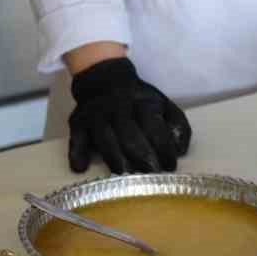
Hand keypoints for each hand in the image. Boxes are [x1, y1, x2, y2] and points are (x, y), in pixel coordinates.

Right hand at [67, 57, 191, 173]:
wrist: (103, 79)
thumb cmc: (139, 101)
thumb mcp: (163, 105)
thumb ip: (178, 125)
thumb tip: (180, 150)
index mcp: (142, 103)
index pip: (154, 128)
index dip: (164, 149)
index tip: (170, 166)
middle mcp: (118, 108)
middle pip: (129, 136)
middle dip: (142, 158)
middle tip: (151, 175)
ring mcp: (96, 115)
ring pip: (105, 139)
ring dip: (115, 159)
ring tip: (124, 175)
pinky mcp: (78, 122)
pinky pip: (76, 138)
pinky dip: (76, 152)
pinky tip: (80, 168)